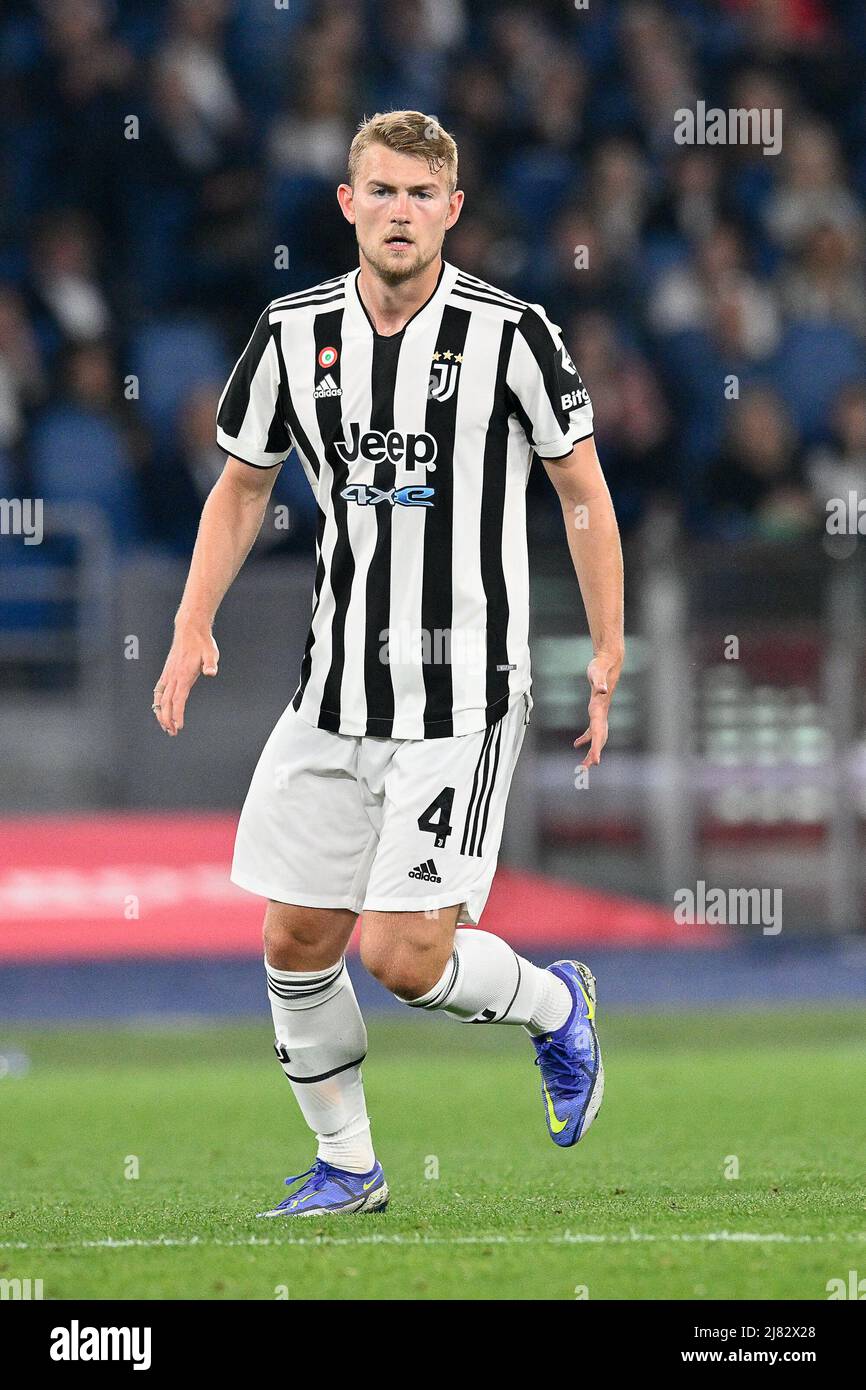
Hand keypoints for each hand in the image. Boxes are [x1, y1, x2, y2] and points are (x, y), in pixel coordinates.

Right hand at [152, 624, 218, 735]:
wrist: (189, 629)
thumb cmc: (202, 643)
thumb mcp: (211, 653)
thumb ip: (210, 664)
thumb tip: (211, 672)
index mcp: (183, 675)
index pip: (179, 699)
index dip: (177, 714)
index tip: (179, 726)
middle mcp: (173, 676)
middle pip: (167, 702)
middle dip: (168, 719)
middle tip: (172, 733)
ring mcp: (168, 674)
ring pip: (160, 698)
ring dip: (161, 713)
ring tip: (165, 726)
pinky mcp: (166, 672)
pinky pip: (158, 690)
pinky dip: (158, 702)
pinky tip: (160, 709)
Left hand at [573, 650, 621, 770]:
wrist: (608, 662)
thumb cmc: (600, 667)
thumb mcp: (597, 673)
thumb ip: (599, 682)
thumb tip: (601, 689)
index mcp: (599, 710)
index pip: (598, 733)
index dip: (596, 747)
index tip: (595, 761)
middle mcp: (601, 715)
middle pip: (599, 740)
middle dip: (594, 754)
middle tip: (586, 769)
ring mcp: (600, 714)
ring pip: (596, 738)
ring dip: (591, 751)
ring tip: (584, 765)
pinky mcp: (596, 711)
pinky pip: (591, 730)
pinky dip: (585, 739)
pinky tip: (576, 745)